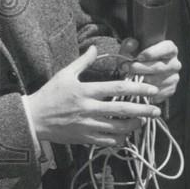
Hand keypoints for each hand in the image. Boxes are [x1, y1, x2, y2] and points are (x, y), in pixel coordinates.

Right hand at [25, 45, 160, 146]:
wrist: (32, 119)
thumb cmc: (49, 95)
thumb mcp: (64, 75)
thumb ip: (82, 62)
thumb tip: (94, 47)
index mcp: (86, 91)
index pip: (118, 89)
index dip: (138, 89)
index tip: (152, 90)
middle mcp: (88, 109)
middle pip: (122, 110)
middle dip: (143, 111)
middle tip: (157, 110)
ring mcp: (87, 125)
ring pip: (117, 129)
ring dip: (134, 126)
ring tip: (143, 122)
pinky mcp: (84, 138)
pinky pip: (107, 141)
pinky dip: (119, 139)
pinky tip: (125, 135)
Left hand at [119, 37, 180, 102]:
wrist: (140, 74)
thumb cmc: (136, 59)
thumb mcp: (130, 50)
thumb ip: (128, 45)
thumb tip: (131, 43)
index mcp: (170, 49)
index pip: (167, 48)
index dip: (153, 53)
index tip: (139, 57)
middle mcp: (175, 63)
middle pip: (159, 67)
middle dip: (140, 68)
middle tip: (126, 68)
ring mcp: (174, 77)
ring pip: (157, 81)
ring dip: (141, 81)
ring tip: (129, 78)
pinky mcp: (171, 90)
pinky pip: (158, 93)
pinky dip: (146, 92)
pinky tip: (137, 88)